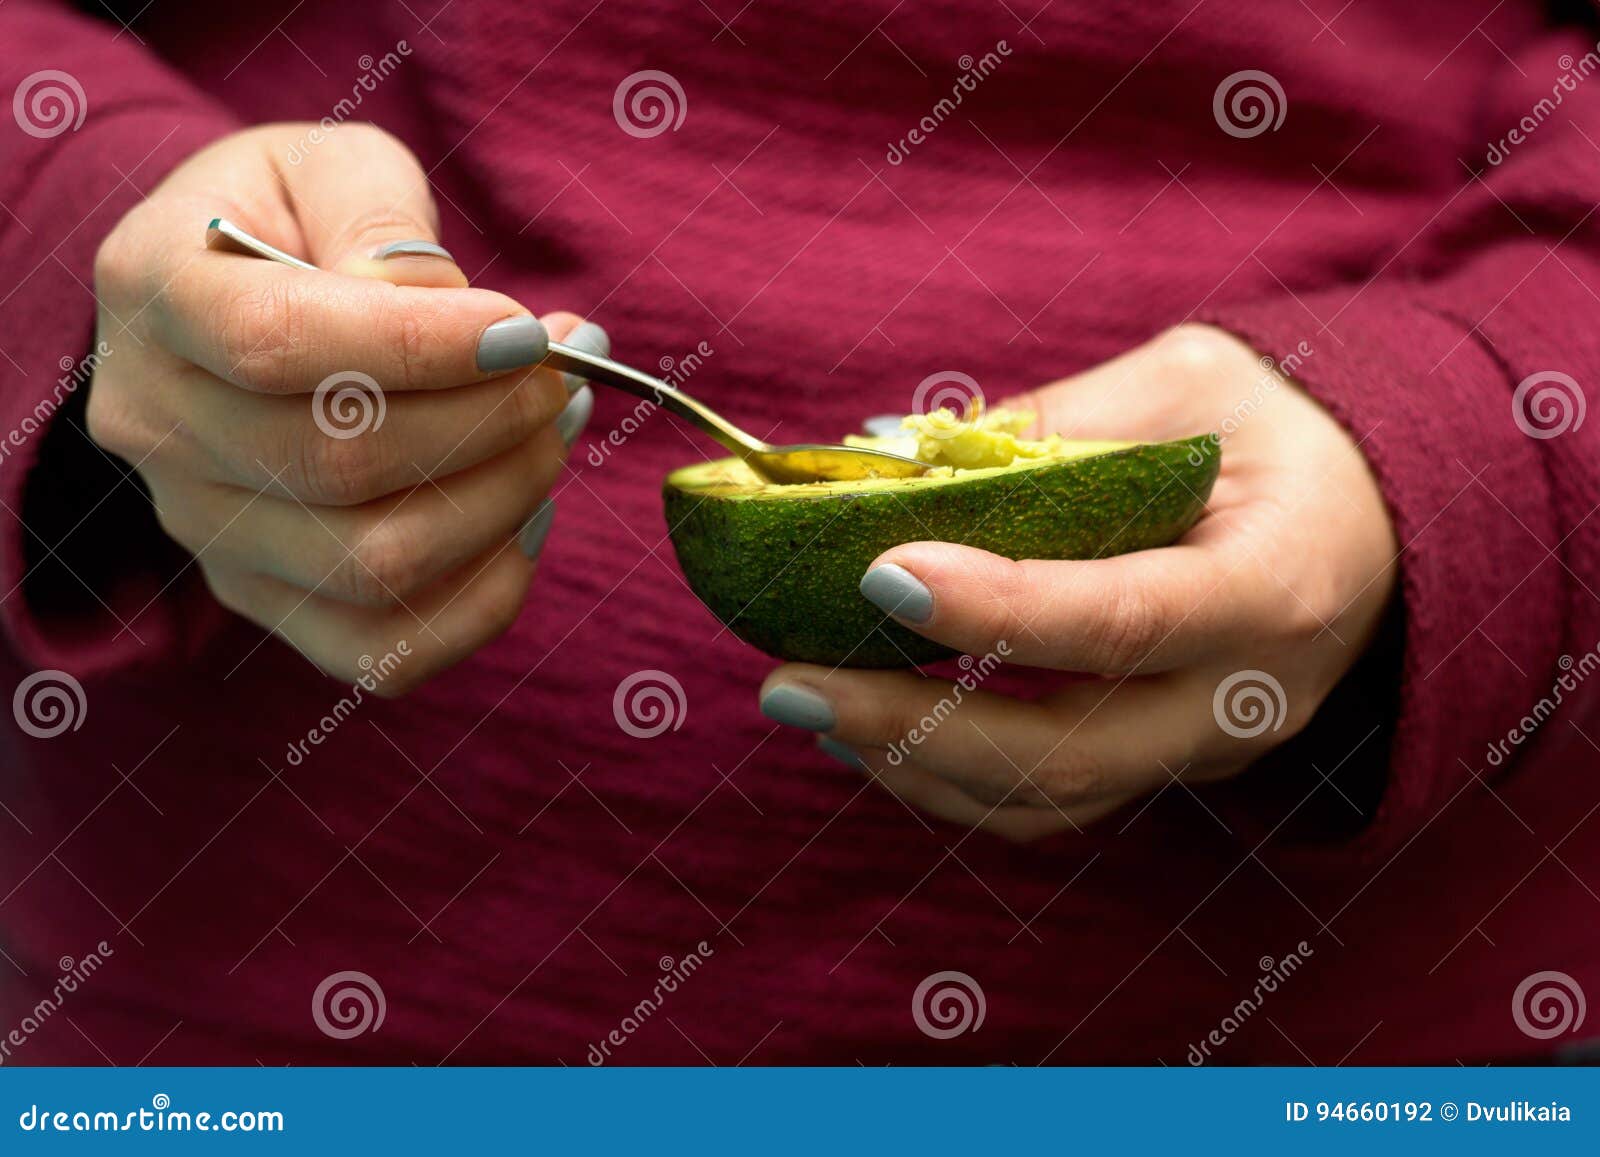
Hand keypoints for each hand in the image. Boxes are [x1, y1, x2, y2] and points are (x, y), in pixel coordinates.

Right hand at [87, 123, 606, 693]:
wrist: (234, 303)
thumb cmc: (299, 222)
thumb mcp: (331, 165)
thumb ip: (380, 217)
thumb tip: (443, 311)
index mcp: (155, 293)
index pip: (277, 343)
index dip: (421, 346)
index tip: (527, 333)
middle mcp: (159, 427)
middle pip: (339, 464)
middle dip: (490, 422)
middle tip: (562, 374)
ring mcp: (207, 530)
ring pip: (374, 564)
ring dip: (504, 499)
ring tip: (552, 429)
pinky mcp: (267, 600)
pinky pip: (387, 648)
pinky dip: (487, 596)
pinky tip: (528, 516)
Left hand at [759, 325, 1398, 840]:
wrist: (1374, 521)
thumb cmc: (1282, 431)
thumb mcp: (1189, 383)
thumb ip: (1056, 423)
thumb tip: (893, 458)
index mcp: (1276, 584)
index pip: (1124, 620)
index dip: (996, 609)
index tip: (877, 569)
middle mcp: (1246, 697)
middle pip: (1070, 753)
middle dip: (913, 727)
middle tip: (789, 685)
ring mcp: (1205, 751)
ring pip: (1047, 800)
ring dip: (911, 764)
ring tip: (807, 700)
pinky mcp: (1164, 766)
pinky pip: (1050, 802)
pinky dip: (948, 778)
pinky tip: (870, 727)